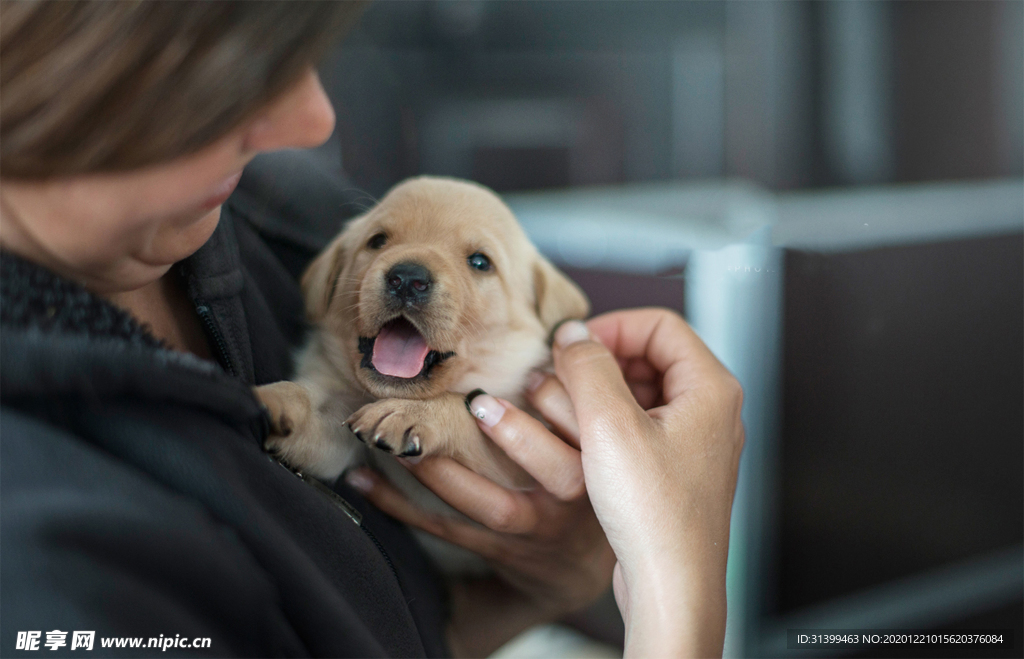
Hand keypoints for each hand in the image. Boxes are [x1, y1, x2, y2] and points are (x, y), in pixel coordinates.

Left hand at [345, 394, 614, 655]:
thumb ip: (585, 398)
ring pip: (487, 504)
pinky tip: (362, 479)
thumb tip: (567, 330)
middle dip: (519, 436)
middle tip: (479, 404)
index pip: (596, 429)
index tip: (535, 372)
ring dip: (441, 471)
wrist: (575, 569)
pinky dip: (398, 504)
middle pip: (558, 473)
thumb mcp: (604, 446)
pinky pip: (443, 527)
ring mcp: (531, 528)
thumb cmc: (586, 484)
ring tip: (400, 439)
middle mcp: (572, 500)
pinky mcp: (494, 547)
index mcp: (603, 465)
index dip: (567, 400)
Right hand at [540, 309, 744, 657]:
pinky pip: (643, 426)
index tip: (573, 347)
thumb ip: (588, 367)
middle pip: (653, 355)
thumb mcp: (609, 425)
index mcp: (711, 387)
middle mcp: (712, 410)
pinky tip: (583, 443)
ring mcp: (697, 441)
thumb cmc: (654, 513)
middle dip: (603, 361)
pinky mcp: (679, 468)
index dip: (612, 327)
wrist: (671, 585)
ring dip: (603, 392)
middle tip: (564, 377)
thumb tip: (573, 333)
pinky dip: (611, 423)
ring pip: (645, 391)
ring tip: (567, 411)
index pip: (660, 324)